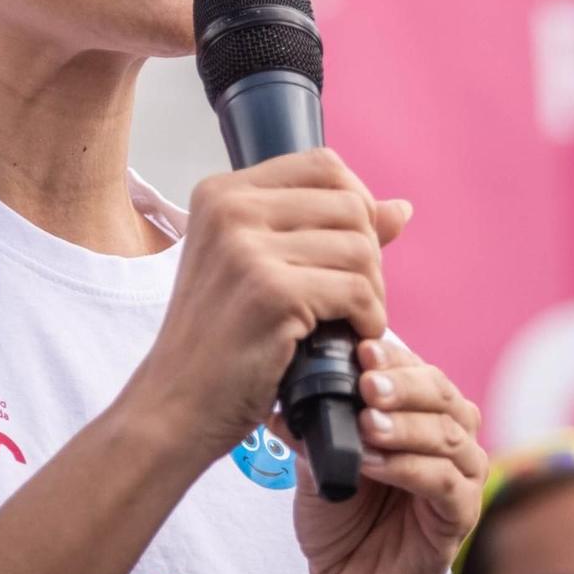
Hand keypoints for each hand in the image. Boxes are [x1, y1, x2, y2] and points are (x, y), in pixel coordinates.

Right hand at [125, 148, 411, 465]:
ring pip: (361, 248)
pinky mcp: (271, 292)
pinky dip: (368, 320)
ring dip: (372, 293)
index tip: (355, 249)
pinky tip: (350, 340)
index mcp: (222, 193)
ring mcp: (248, 248)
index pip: (324, 165)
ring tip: (350, 322)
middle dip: (370, 255)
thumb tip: (401, 208)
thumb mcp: (262, 270)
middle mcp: (230, 208)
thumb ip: (327, 231)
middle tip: (355, 299)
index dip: (358, 203)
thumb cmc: (218, 344)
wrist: (173, 408)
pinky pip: (357, 291)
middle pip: (349, 205)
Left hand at [290, 338, 485, 573]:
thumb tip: (284, 396)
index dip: (394, 359)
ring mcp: (462, 478)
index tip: (361, 350)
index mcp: (424, 416)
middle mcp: (452, 439)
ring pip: (448, 435)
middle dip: (403, 385)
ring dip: (406, 425)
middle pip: (443, 396)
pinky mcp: (460, 516)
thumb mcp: (320, 464)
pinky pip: (444, 483)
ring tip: (366, 423)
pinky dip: (409, 467)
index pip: (420, 372)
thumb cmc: (341, 519)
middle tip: (365, 383)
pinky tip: (374, 462)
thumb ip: (314, 429)